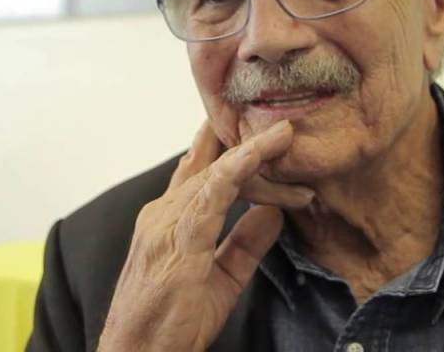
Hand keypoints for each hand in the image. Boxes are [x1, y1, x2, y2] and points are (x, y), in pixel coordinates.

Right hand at [98, 120, 312, 351]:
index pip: (202, 174)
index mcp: (168, 220)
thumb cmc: (168, 323)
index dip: (230, 149)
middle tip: (277, 121)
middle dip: (244, 141)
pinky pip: (210, 197)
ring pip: (213, 175)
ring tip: (281, 134)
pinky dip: (234, 173)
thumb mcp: (222, 278)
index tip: (258, 130)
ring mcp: (166, 225)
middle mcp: (162, 214)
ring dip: (250, 152)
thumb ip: (246, 243)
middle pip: (210, 168)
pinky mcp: (177, 242)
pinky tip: (255, 157)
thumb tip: (275, 214)